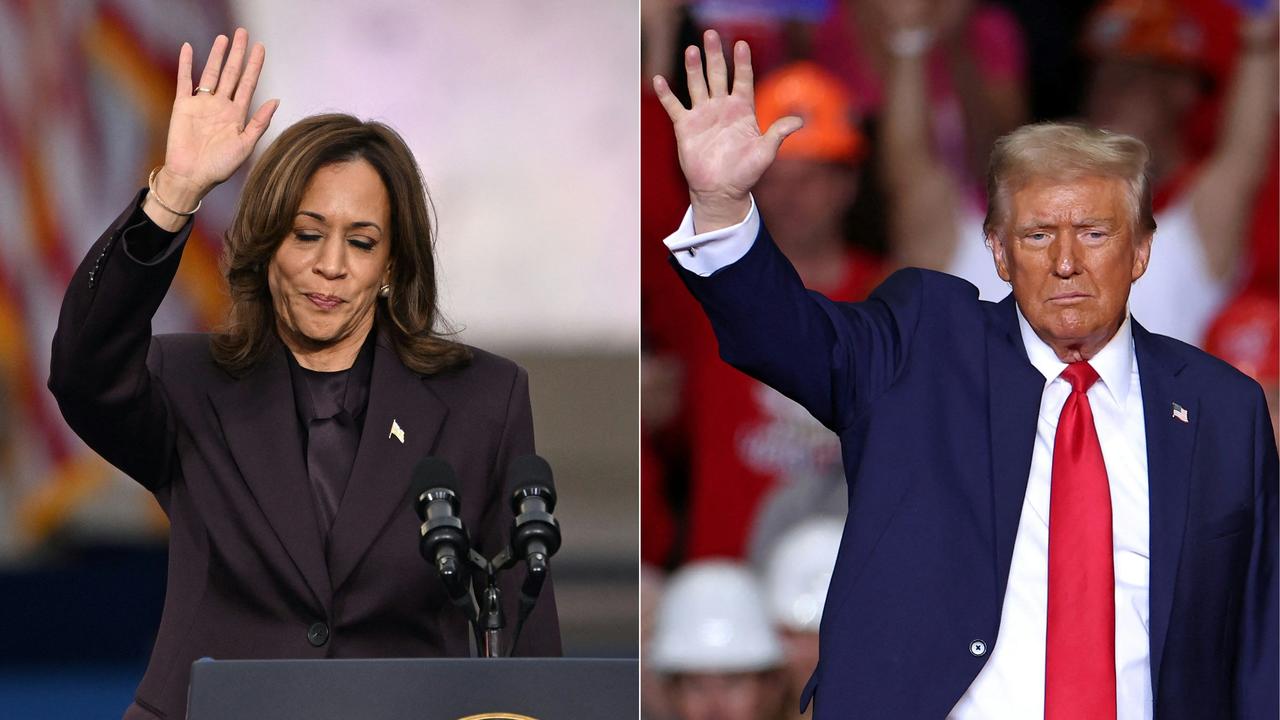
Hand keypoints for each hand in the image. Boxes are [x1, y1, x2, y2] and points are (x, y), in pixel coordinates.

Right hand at [147, 28, 277, 224]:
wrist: (192, 176)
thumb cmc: (220, 166)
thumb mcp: (245, 145)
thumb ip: (260, 123)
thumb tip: (276, 100)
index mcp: (237, 114)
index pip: (248, 83)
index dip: (255, 65)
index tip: (261, 47)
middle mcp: (221, 105)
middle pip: (231, 73)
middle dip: (238, 54)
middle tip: (244, 32)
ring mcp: (202, 104)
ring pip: (210, 73)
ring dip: (216, 55)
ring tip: (224, 38)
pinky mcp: (183, 105)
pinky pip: (184, 81)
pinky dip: (186, 64)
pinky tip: (189, 48)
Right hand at [652, 30, 801, 231]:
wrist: (721, 191)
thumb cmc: (745, 173)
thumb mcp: (766, 152)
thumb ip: (779, 133)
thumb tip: (800, 121)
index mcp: (742, 110)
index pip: (742, 79)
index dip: (742, 62)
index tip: (741, 44)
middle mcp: (721, 108)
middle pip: (718, 75)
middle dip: (715, 55)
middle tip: (711, 34)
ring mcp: (702, 116)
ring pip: (697, 85)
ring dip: (693, 68)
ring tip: (692, 50)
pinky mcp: (685, 127)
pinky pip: (674, 106)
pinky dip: (667, 94)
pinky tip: (659, 79)